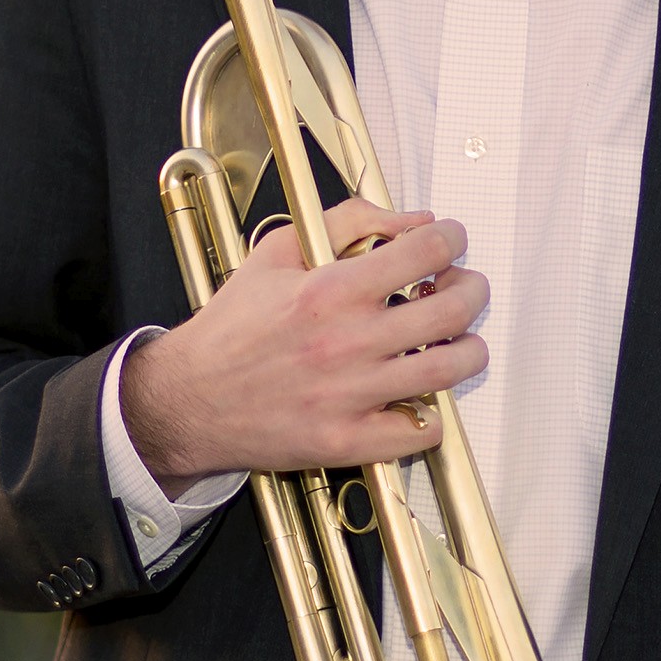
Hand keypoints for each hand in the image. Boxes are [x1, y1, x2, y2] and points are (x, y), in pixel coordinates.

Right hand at [121, 196, 487, 486]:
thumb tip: (410, 220)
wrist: (188, 400)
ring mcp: (352, 396)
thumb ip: (347, 222)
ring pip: (449, 370)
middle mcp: (347, 342)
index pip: (425, 252)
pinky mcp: (349, 440)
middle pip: (452, 309)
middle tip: (464, 287)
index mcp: (330, 290)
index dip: (451, 239)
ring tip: (457, 341)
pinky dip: (432, 413)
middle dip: (472, 289)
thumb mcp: (276, 252)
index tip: (450, 241)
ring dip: (468, 349)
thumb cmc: (232, 328)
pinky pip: (422, 432)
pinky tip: (418, 396)